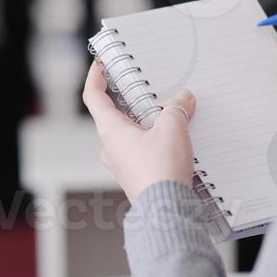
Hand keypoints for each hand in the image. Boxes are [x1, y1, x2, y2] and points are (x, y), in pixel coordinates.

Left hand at [82, 62, 195, 202]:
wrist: (166, 211)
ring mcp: (121, 163)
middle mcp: (110, 147)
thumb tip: (183, 100)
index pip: (93, 97)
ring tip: (169, 115)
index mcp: (111, 130)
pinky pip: (140, 150)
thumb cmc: (161, 172)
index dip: (95, 77)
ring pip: (130, 134)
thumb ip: (176, 109)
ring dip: (146, 122)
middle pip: (114, 114)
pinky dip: (153, 140)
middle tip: (148, 89)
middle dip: (131, 100)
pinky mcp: (135, 175)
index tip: (101, 65)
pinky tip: (173, 140)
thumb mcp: (173, 129)